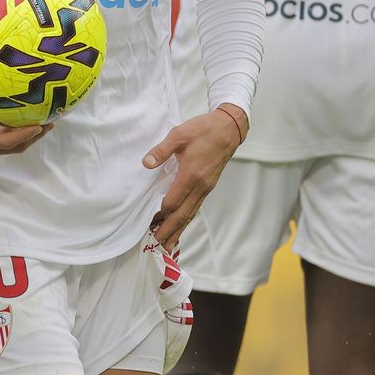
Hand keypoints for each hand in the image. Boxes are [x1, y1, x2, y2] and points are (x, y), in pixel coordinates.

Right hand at [0, 99, 51, 159]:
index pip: (6, 142)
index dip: (25, 134)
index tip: (40, 124)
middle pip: (14, 147)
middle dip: (34, 136)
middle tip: (51, 122)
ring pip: (11, 146)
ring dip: (28, 136)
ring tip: (44, 121)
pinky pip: (3, 142)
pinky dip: (17, 134)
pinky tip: (22, 120)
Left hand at [141, 103, 246, 250]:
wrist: (228, 129)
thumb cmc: (203, 130)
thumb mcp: (179, 134)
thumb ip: (162, 150)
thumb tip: (146, 163)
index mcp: (191, 175)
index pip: (173, 201)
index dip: (160, 213)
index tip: (148, 222)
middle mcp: (200, 186)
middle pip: (183, 214)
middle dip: (169, 230)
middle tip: (157, 245)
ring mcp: (206, 188)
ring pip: (191, 213)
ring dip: (179, 229)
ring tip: (168, 243)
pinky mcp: (208, 186)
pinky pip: (196, 207)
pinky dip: (188, 219)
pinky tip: (182, 224)